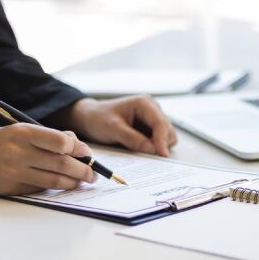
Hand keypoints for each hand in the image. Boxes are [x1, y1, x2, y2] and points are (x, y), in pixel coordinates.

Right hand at [0, 125, 96, 194]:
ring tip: (83, 181)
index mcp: (24, 133)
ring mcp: (14, 172)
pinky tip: (63, 184)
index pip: (60, 142)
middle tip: (93, 174)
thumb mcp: (24, 129)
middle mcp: (18, 153)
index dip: (79, 149)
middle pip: (61, 164)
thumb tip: (79, 147)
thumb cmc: (4, 141)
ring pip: (54, 181)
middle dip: (83, 170)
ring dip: (74, 182)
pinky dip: (55, 187)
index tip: (88, 153)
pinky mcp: (12, 188)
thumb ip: (51, 136)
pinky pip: (41, 189)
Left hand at [63, 96, 177, 156]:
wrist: (90, 118)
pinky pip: (159, 142)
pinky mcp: (149, 130)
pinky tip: (141, 150)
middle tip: (147, 156)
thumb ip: (132, 138)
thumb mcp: (112, 128)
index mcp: (145, 104)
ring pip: (166, 138)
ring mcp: (152, 120)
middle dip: (161, 144)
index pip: (161, 123)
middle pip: (168, 131)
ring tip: (140, 150)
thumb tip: (152, 149)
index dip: (163, 140)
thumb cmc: (98, 118)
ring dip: (158, 147)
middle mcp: (152, 110)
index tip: (162, 155)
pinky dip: (154, 148)